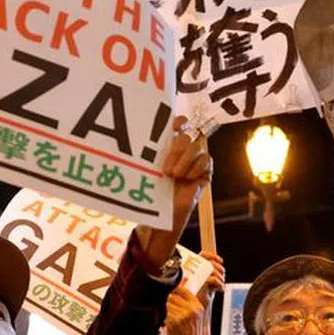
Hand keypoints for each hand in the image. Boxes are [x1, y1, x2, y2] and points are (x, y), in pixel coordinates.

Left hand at [137, 118, 212, 267]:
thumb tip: (126, 146)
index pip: (180, 123)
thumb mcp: (146, 171)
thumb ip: (143, 157)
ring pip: (198, 146)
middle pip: (188, 135)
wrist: (163, 214)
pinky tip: (187, 178)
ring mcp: (195, 160)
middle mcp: (183, 150)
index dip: (179, 121)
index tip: (174, 126)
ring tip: (174, 175)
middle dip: (177, 149)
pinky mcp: (204, 172)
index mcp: (169, 145)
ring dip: (185, 160)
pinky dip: (196, 168)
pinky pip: (207, 161)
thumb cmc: (152, 190)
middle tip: (165, 168)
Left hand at [164, 286, 206, 334]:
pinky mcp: (174, 321)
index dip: (173, 290)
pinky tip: (164, 320)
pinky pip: (164, 313)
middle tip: (165, 305)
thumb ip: (188, 303)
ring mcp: (182, 315)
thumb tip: (177, 290)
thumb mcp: (195, 315)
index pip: (183, 290)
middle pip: (172, 296)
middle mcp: (191, 309)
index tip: (169, 291)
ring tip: (166, 314)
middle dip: (166, 300)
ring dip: (163, 308)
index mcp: (197, 306)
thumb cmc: (192, 334)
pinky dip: (162, 316)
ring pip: (166, 304)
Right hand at [197, 251, 225, 308]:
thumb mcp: (208, 284)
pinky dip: (219, 284)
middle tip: (222, 276)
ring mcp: (195, 276)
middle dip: (220, 269)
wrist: (196, 309)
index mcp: (193, 269)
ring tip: (221, 284)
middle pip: (210, 262)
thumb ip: (211, 274)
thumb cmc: (200, 297)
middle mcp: (193, 271)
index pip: (202, 255)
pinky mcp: (198, 284)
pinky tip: (220, 289)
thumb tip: (220, 268)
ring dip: (221, 277)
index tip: (220, 261)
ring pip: (212, 269)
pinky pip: (212, 279)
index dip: (212, 256)